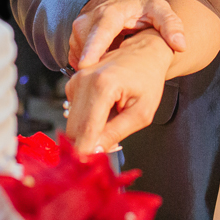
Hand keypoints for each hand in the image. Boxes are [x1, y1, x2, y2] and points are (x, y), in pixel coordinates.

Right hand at [65, 30, 173, 154]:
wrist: (144, 51)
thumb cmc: (148, 80)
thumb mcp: (141, 112)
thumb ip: (116, 133)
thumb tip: (94, 151)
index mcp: (102, 86)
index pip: (85, 130)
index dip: (84, 153)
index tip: (88, 169)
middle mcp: (84, 79)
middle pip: (74, 128)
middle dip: (86, 144)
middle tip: (107, 149)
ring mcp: (76, 78)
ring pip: (71, 121)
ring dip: (86, 132)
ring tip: (110, 125)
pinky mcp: (73, 81)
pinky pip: (73, 111)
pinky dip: (85, 120)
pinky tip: (103, 113)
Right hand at [69, 0, 185, 69]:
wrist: (118, 0)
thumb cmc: (140, 8)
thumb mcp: (160, 11)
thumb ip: (172, 26)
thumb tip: (180, 45)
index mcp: (110, 13)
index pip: (99, 33)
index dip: (91, 50)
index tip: (85, 66)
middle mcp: (89, 19)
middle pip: (85, 49)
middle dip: (95, 69)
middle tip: (112, 85)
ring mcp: (78, 29)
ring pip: (80, 56)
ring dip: (94, 69)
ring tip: (114, 74)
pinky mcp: (74, 40)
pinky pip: (77, 59)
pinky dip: (90, 67)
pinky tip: (106, 69)